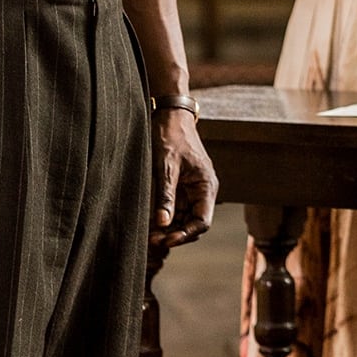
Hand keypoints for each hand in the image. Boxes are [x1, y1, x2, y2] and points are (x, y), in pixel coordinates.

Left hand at [151, 108, 216, 246]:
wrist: (170, 116)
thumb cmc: (171, 137)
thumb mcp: (166, 167)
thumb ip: (165, 196)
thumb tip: (162, 224)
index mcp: (206, 185)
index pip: (202, 221)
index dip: (185, 235)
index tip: (165, 240)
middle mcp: (203, 190)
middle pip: (193, 223)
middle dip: (176, 234)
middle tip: (152, 239)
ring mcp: (193, 189)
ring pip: (184, 218)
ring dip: (170, 228)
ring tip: (150, 233)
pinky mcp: (182, 187)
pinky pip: (177, 208)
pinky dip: (166, 217)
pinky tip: (151, 221)